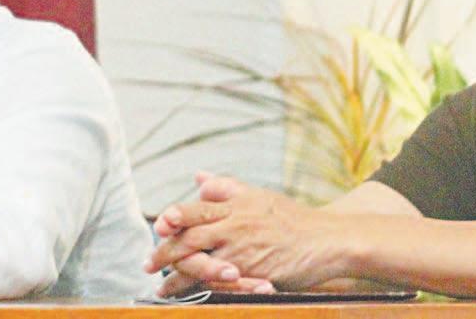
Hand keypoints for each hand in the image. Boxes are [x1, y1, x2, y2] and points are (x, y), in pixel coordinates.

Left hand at [148, 173, 347, 294]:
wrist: (328, 241)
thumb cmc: (292, 219)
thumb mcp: (257, 195)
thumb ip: (225, 187)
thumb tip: (198, 177)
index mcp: (234, 206)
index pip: (194, 208)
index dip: (173, 217)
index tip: (157, 226)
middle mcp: (234, 227)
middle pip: (189, 239)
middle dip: (165, 253)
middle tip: (147, 264)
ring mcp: (243, 252)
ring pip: (201, 264)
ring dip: (178, 278)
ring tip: (163, 288)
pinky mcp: (253, 274)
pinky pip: (222, 284)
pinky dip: (204, 292)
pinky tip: (192, 299)